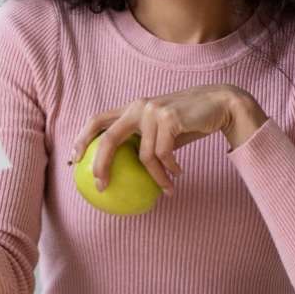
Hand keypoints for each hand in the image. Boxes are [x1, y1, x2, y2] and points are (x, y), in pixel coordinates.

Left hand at [71, 84, 267, 193]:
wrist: (220, 104)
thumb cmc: (190, 121)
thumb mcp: (162, 129)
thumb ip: (144, 141)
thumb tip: (127, 171)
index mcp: (133, 108)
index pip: (98, 120)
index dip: (83, 138)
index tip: (74, 159)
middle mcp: (139, 106)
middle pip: (109, 137)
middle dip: (100, 163)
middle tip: (101, 186)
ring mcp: (154, 111)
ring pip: (145, 156)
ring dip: (157, 178)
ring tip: (167, 189)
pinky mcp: (170, 118)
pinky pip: (164, 155)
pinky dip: (170, 169)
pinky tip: (178, 174)